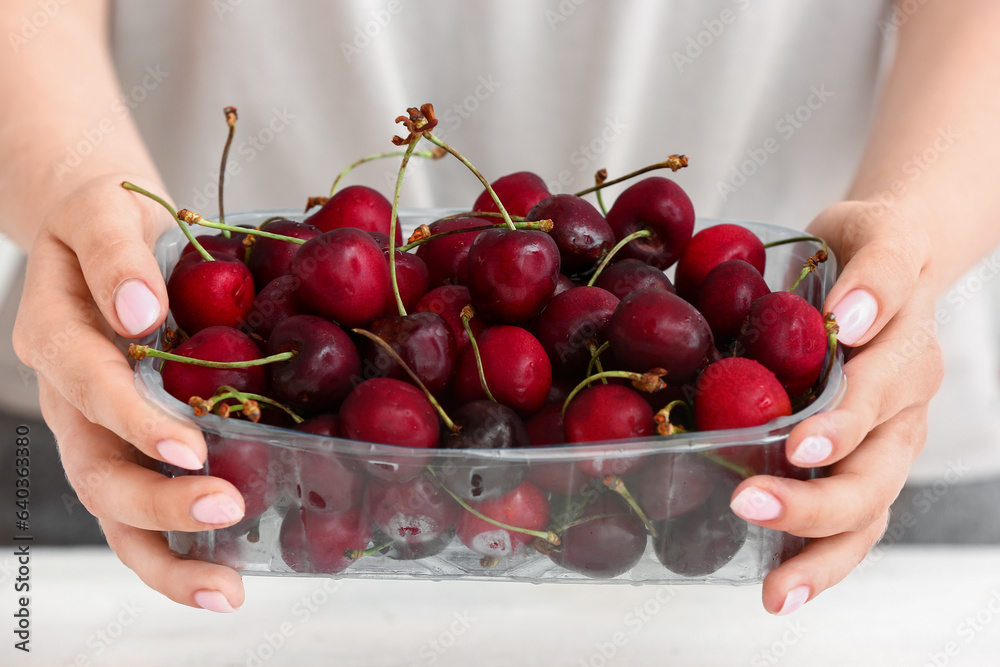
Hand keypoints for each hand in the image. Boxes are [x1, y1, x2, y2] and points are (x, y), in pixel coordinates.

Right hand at [12, 173, 246, 612]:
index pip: (88, 384)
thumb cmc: (101, 217)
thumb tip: (138, 313)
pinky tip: (223, 573)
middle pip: (95, 467)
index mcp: (56, 335)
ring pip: (110, 507)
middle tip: (227, 507)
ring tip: (224, 591)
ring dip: (164, 553)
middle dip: (158, 499)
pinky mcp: (120, 441)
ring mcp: (91, 427)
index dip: (134, 420)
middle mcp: (68, 394)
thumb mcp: (104, 211)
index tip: (190, 447)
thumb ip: (115, 257)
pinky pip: (135, 505)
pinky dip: (172, 545)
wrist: (89, 228)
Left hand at [727, 200, 944, 613]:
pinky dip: (818, 557)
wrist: (887, 264)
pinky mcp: (859, 463)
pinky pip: (850, 520)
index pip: (877, 396)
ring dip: (820, 553)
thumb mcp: (878, 236)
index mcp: (906, 355)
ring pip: (866, 513)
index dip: (841, 425)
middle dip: (815, 502)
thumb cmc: (870, 250)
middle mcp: (901, 410)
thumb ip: (875, 271)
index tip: (800, 446)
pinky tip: (780, 584)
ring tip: (777, 592)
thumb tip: (849, 316)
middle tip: (749, 506)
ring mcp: (884, 444)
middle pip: (873, 473)